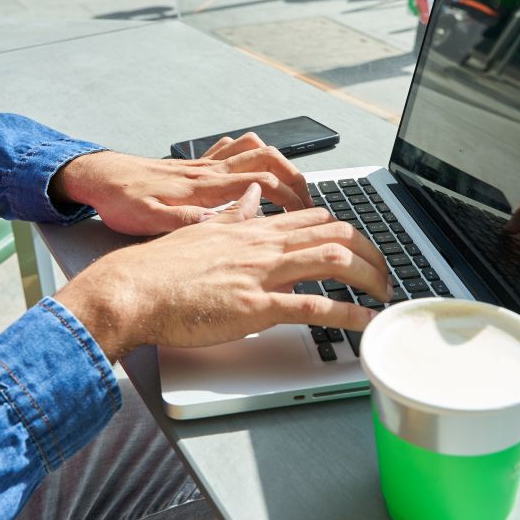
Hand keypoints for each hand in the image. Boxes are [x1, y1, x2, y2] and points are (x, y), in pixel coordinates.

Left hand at [50, 133, 313, 234]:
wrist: (99, 178)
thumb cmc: (122, 202)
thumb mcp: (150, 221)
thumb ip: (188, 222)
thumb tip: (222, 222)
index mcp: (206, 187)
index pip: (265, 181)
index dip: (292, 197)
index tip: (307, 216)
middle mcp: (210, 170)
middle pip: (269, 158)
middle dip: (296, 177)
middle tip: (308, 202)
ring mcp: (204, 164)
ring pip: (254, 149)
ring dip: (279, 162)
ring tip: (290, 185)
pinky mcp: (195, 164)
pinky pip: (232, 148)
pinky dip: (251, 154)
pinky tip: (253, 170)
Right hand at [54, 184, 391, 363]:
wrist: (132, 289)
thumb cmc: (160, 269)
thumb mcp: (203, 231)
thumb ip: (234, 217)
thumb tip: (251, 199)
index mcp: (252, 229)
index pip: (314, 219)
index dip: (347, 231)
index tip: (363, 246)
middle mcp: (264, 245)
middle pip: (336, 233)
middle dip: (372, 252)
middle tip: (387, 272)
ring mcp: (262, 274)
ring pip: (333, 260)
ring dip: (370, 277)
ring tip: (387, 293)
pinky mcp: (256, 306)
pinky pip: (314, 306)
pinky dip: (349, 313)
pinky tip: (367, 321)